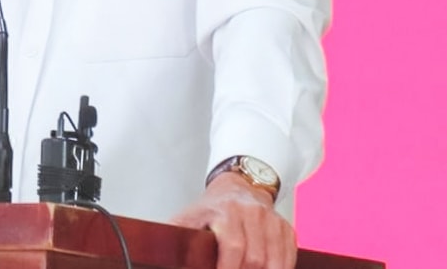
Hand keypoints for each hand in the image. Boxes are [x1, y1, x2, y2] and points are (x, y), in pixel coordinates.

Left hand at [172, 173, 295, 268]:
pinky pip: (288, 258)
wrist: (240, 186)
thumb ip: (178, 233)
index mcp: (227, 211)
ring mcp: (272, 221)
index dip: (228, 268)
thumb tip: (159, 250)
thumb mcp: (192, 216)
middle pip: (255, 258)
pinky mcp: (286, 229)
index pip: (234, 246)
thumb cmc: (214, 209)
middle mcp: (252, 213)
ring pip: (274, 261)